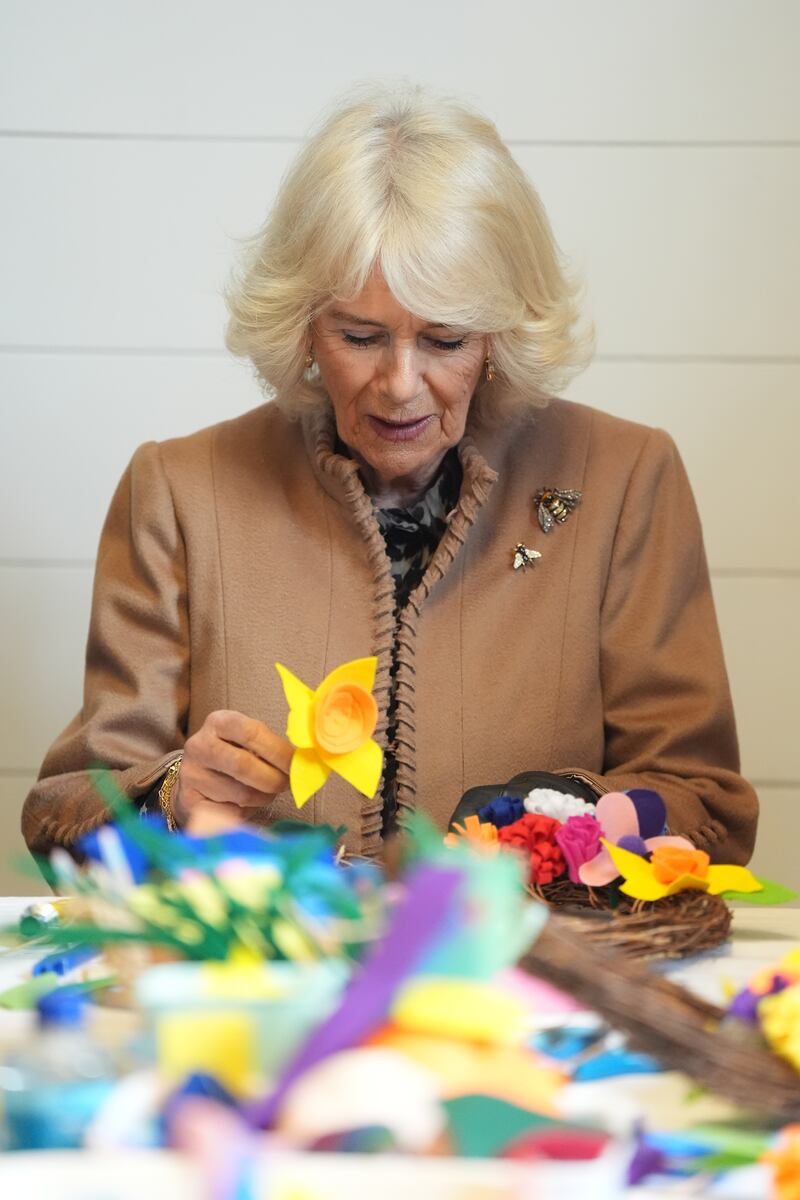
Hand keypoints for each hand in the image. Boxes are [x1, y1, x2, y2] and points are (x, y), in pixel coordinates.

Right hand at [173, 710, 292, 835]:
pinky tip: (246, 804)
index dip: (279, 751)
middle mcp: (199, 745)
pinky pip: (230, 813)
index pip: (251, 733)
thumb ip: (271, 746)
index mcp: (218, 722)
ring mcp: (191, 774)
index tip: (297, 765)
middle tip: (287, 785)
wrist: (197, 774)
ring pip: (240, 794)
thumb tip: (303, 762)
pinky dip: (247, 813)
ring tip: (267, 792)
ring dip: (263, 798)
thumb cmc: (234, 753)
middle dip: (273, 779)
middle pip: (243, 765)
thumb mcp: (248, 740)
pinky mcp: (189, 800)